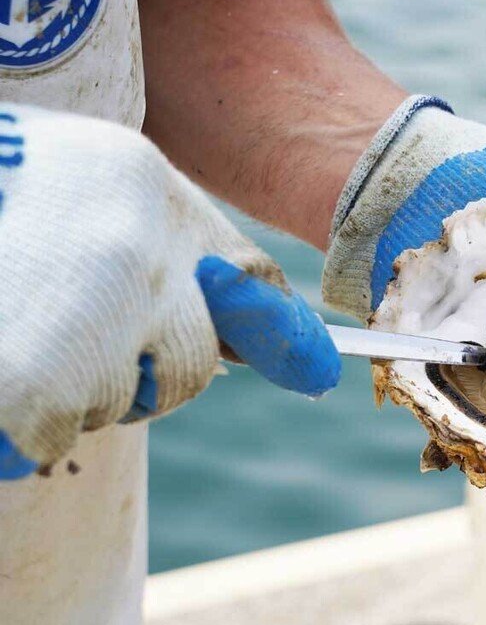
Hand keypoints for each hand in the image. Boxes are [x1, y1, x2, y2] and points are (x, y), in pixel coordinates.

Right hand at [0, 104, 340, 477]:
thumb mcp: (82, 199)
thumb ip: (185, 266)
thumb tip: (303, 362)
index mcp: (145, 187)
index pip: (249, 283)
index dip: (278, 334)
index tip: (316, 370)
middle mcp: (132, 253)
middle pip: (185, 369)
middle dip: (133, 368)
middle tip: (54, 322)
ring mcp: (78, 322)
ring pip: (111, 407)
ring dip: (64, 390)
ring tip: (8, 322)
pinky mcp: (27, 392)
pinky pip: (45, 437)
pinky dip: (15, 421)